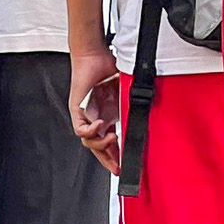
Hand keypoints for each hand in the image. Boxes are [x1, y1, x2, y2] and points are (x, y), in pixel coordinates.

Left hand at [69, 47, 122, 175]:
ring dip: (101, 145)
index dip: (117, 155)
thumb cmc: (108, 69)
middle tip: (118, 168)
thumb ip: (132, 106)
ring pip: (88, 142)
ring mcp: (85, 116)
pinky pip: (80, 129)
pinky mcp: (76, 110)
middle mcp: (95, 119)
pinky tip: (100, 126)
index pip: (110, 143)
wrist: (93, 55)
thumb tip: (147, 117)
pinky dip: (90, 132)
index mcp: (107, 117)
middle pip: (98, 148)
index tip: (125, 165)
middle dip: (108, 160)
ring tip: (112, 138)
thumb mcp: (125, 93)